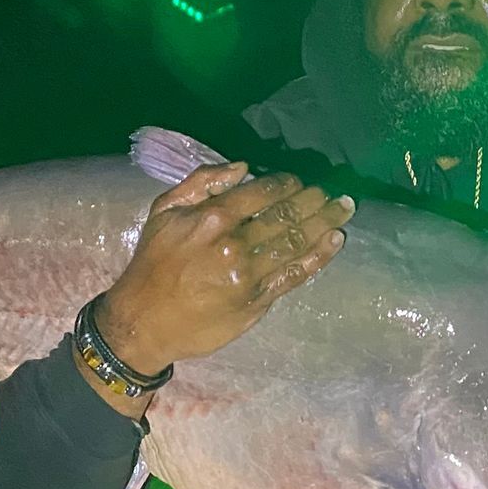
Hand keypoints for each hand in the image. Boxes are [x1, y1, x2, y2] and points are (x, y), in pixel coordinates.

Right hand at [97, 160, 353, 373]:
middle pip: (285, 216)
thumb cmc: (153, 263)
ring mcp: (249, 275)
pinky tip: (335, 241)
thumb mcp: (163, 211)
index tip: (297, 180)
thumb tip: (243, 167)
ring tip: (343, 209)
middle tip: (329, 192)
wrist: (144, 322)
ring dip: (324, 222)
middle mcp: (235, 244)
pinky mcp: (257, 302)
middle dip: (313, 200)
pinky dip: (319, 257)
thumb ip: (201, 182)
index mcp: (213, 218)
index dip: (286, 183)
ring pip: (296, 242)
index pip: (262, 192)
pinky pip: (295, 275)